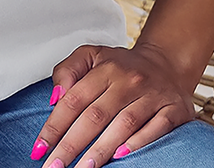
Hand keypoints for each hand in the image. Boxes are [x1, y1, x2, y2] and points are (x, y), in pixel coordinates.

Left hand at [31, 43, 195, 166]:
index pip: (74, 100)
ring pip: (124, 125)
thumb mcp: (91, 55)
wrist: (166, 62)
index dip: (55, 125)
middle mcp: (128, 81)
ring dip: (101, 150)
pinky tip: (120, 156)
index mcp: (105, 68)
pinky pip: (156, 129)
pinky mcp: (174, 109)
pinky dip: (138, 143)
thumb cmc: (122, 65)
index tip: (40, 148)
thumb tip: (55, 98)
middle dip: (72, 145)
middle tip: (54, 166)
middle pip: (95, 116)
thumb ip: (67, 71)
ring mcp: (152, 95)